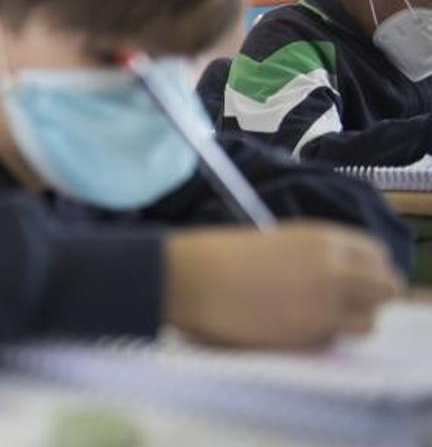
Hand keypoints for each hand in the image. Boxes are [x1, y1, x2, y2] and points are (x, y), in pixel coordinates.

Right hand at [166, 222, 403, 346]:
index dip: (371, 269)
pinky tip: (294, 326)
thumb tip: (343, 276)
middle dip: (371, 297)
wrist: (192, 278)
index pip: (377, 256)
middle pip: (385, 288)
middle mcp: (334, 270)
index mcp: (324, 239)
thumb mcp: (280, 241)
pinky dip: (324, 337)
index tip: (358, 278)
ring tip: (320, 317)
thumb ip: (318, 256)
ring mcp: (324, 304)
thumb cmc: (222, 256)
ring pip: (370, 320)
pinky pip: (335, 339)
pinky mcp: (307, 334)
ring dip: (352, 320)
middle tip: (346, 302)